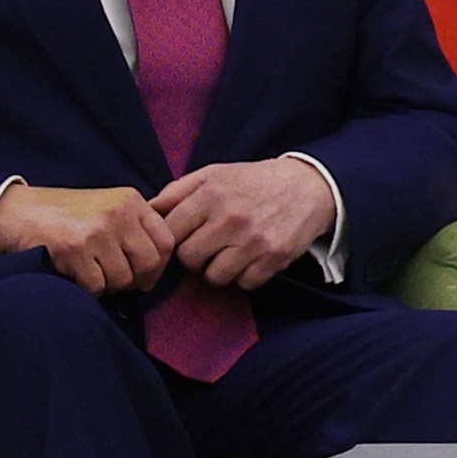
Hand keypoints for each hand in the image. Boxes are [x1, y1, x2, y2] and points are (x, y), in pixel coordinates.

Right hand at [0, 181, 174, 292]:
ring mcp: (97, 230)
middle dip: (136, 281)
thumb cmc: (65, 216)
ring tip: (91, 271)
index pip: (166, 241)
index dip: (159, 266)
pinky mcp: (75, 249)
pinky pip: (97, 287)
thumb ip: (134, 227)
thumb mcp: (107, 207)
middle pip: (150, 263)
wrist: (19, 212)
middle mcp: (119, 212)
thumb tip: (159, 265)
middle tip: (117, 280)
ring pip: (123, 279)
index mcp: (131, 200)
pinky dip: (88, 289)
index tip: (145, 275)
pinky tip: (75, 274)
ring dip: (108, 286)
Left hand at [152, 155, 342, 290]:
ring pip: (215, 277)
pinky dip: (245, 276)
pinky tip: (251, 258)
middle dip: (195, 255)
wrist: (308, 186)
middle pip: (189, 259)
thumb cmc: (255, 181)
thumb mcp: (216, 173)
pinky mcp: (274, 258)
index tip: (183, 237)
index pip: (170, 232)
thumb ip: (179, 190)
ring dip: (219, 269)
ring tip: (231, 252)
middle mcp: (231, 218)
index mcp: (212, 194)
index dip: (173, 238)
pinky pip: (244, 284)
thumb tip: (148, 209)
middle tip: (209, 246)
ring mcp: (253, 241)